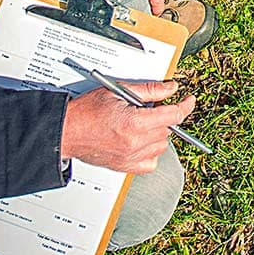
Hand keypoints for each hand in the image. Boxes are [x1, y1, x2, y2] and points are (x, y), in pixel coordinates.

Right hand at [60, 82, 195, 173]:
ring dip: (158, 133)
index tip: (189, 100)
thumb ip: (149, 90)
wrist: (64, 132)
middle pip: (168, 129)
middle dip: (165, 116)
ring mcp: (130, 157)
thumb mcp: (118, 91)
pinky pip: (150, 162)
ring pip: (161, 145)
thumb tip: (170, 88)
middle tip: (150, 108)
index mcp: (135, 123)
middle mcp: (135, 143)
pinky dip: (151, 151)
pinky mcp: (124, 166)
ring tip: (142, 123)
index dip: (185, 105)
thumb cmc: (85, 112)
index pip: (174, 115)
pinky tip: (141, 141)